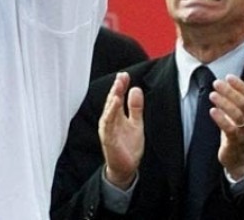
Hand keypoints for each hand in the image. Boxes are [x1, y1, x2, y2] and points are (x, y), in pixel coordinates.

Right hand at [99, 72, 144, 189]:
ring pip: (109, 112)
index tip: (124, 75)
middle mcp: (110, 120)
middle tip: (121, 77)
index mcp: (116, 115)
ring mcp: (108, 129)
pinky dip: (110, 115)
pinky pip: (108, 126)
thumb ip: (135, 107)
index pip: (117, 97)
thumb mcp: (136, 124)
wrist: (125, 168)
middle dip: (116, 89)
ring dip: (113, 100)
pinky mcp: (108, 139)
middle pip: (112, 101)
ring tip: (117, 90)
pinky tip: (114, 106)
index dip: (120, 86)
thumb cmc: (128, 146)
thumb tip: (135, 88)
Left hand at [212, 74, 243, 179]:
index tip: (229, 76)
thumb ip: (231, 100)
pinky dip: (222, 119)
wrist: (238, 160)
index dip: (241, 85)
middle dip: (230, 91)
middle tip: (216, 83)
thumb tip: (222, 81)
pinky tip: (212, 111)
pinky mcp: (235, 142)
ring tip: (212, 95)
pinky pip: (231, 130)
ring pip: (238, 116)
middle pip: (243, 103)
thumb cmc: (235, 132)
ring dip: (225, 103)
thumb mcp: (235, 115)